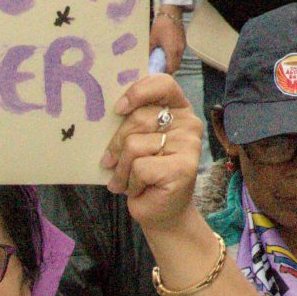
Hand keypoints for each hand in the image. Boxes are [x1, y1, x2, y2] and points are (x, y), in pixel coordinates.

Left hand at [102, 73, 200, 228]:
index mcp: (178, 108)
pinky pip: (140, 167)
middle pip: (139, 118)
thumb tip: (107, 112)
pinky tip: (139, 189)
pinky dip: (131, 182)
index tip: (118, 109)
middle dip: (116, 143)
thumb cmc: (145, 173)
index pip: (163, 83)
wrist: (161, 211)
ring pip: (135, 145)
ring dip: (121, 168)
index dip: (138, 92)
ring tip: (125, 180)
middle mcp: (189, 123)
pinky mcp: (184, 168)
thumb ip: (132, 121)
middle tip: (109, 161)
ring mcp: (189, 145)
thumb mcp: (137, 140)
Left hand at [150, 8, 186, 70]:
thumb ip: (150, 51)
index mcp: (171, 50)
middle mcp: (179, 50)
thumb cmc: (160, 26)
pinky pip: (179, 54)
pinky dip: (174, 57)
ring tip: (163, 63)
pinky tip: (167, 54)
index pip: (171, 68)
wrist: (171, 14)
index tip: (158, 76)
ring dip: (172, 64)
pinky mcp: (183, 42)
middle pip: (176, 66)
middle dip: (169, 70)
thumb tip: (146, 60)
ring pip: (178, 60)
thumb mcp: (152, 39)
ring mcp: (182, 46)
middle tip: (160, 71)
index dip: (165, 73)